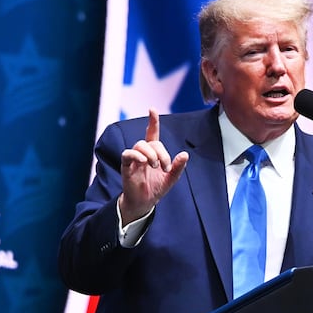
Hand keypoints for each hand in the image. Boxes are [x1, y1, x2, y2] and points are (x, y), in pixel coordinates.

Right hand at [119, 108, 188, 223]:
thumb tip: (185, 154)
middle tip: (165, 167)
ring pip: (140, 145)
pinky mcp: (126, 166)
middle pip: (151, 142)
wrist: (145, 203)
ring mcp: (134, 159)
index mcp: (154, 153)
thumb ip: (178, 167)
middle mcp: (143, 153)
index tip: (152, 109)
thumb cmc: (156, 188)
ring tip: (155, 166)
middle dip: (161, 153)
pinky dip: (136, 155)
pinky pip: (128, 154)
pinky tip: (144, 162)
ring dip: (150, 154)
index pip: (152, 133)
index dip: (152, 121)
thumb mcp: (171, 178)